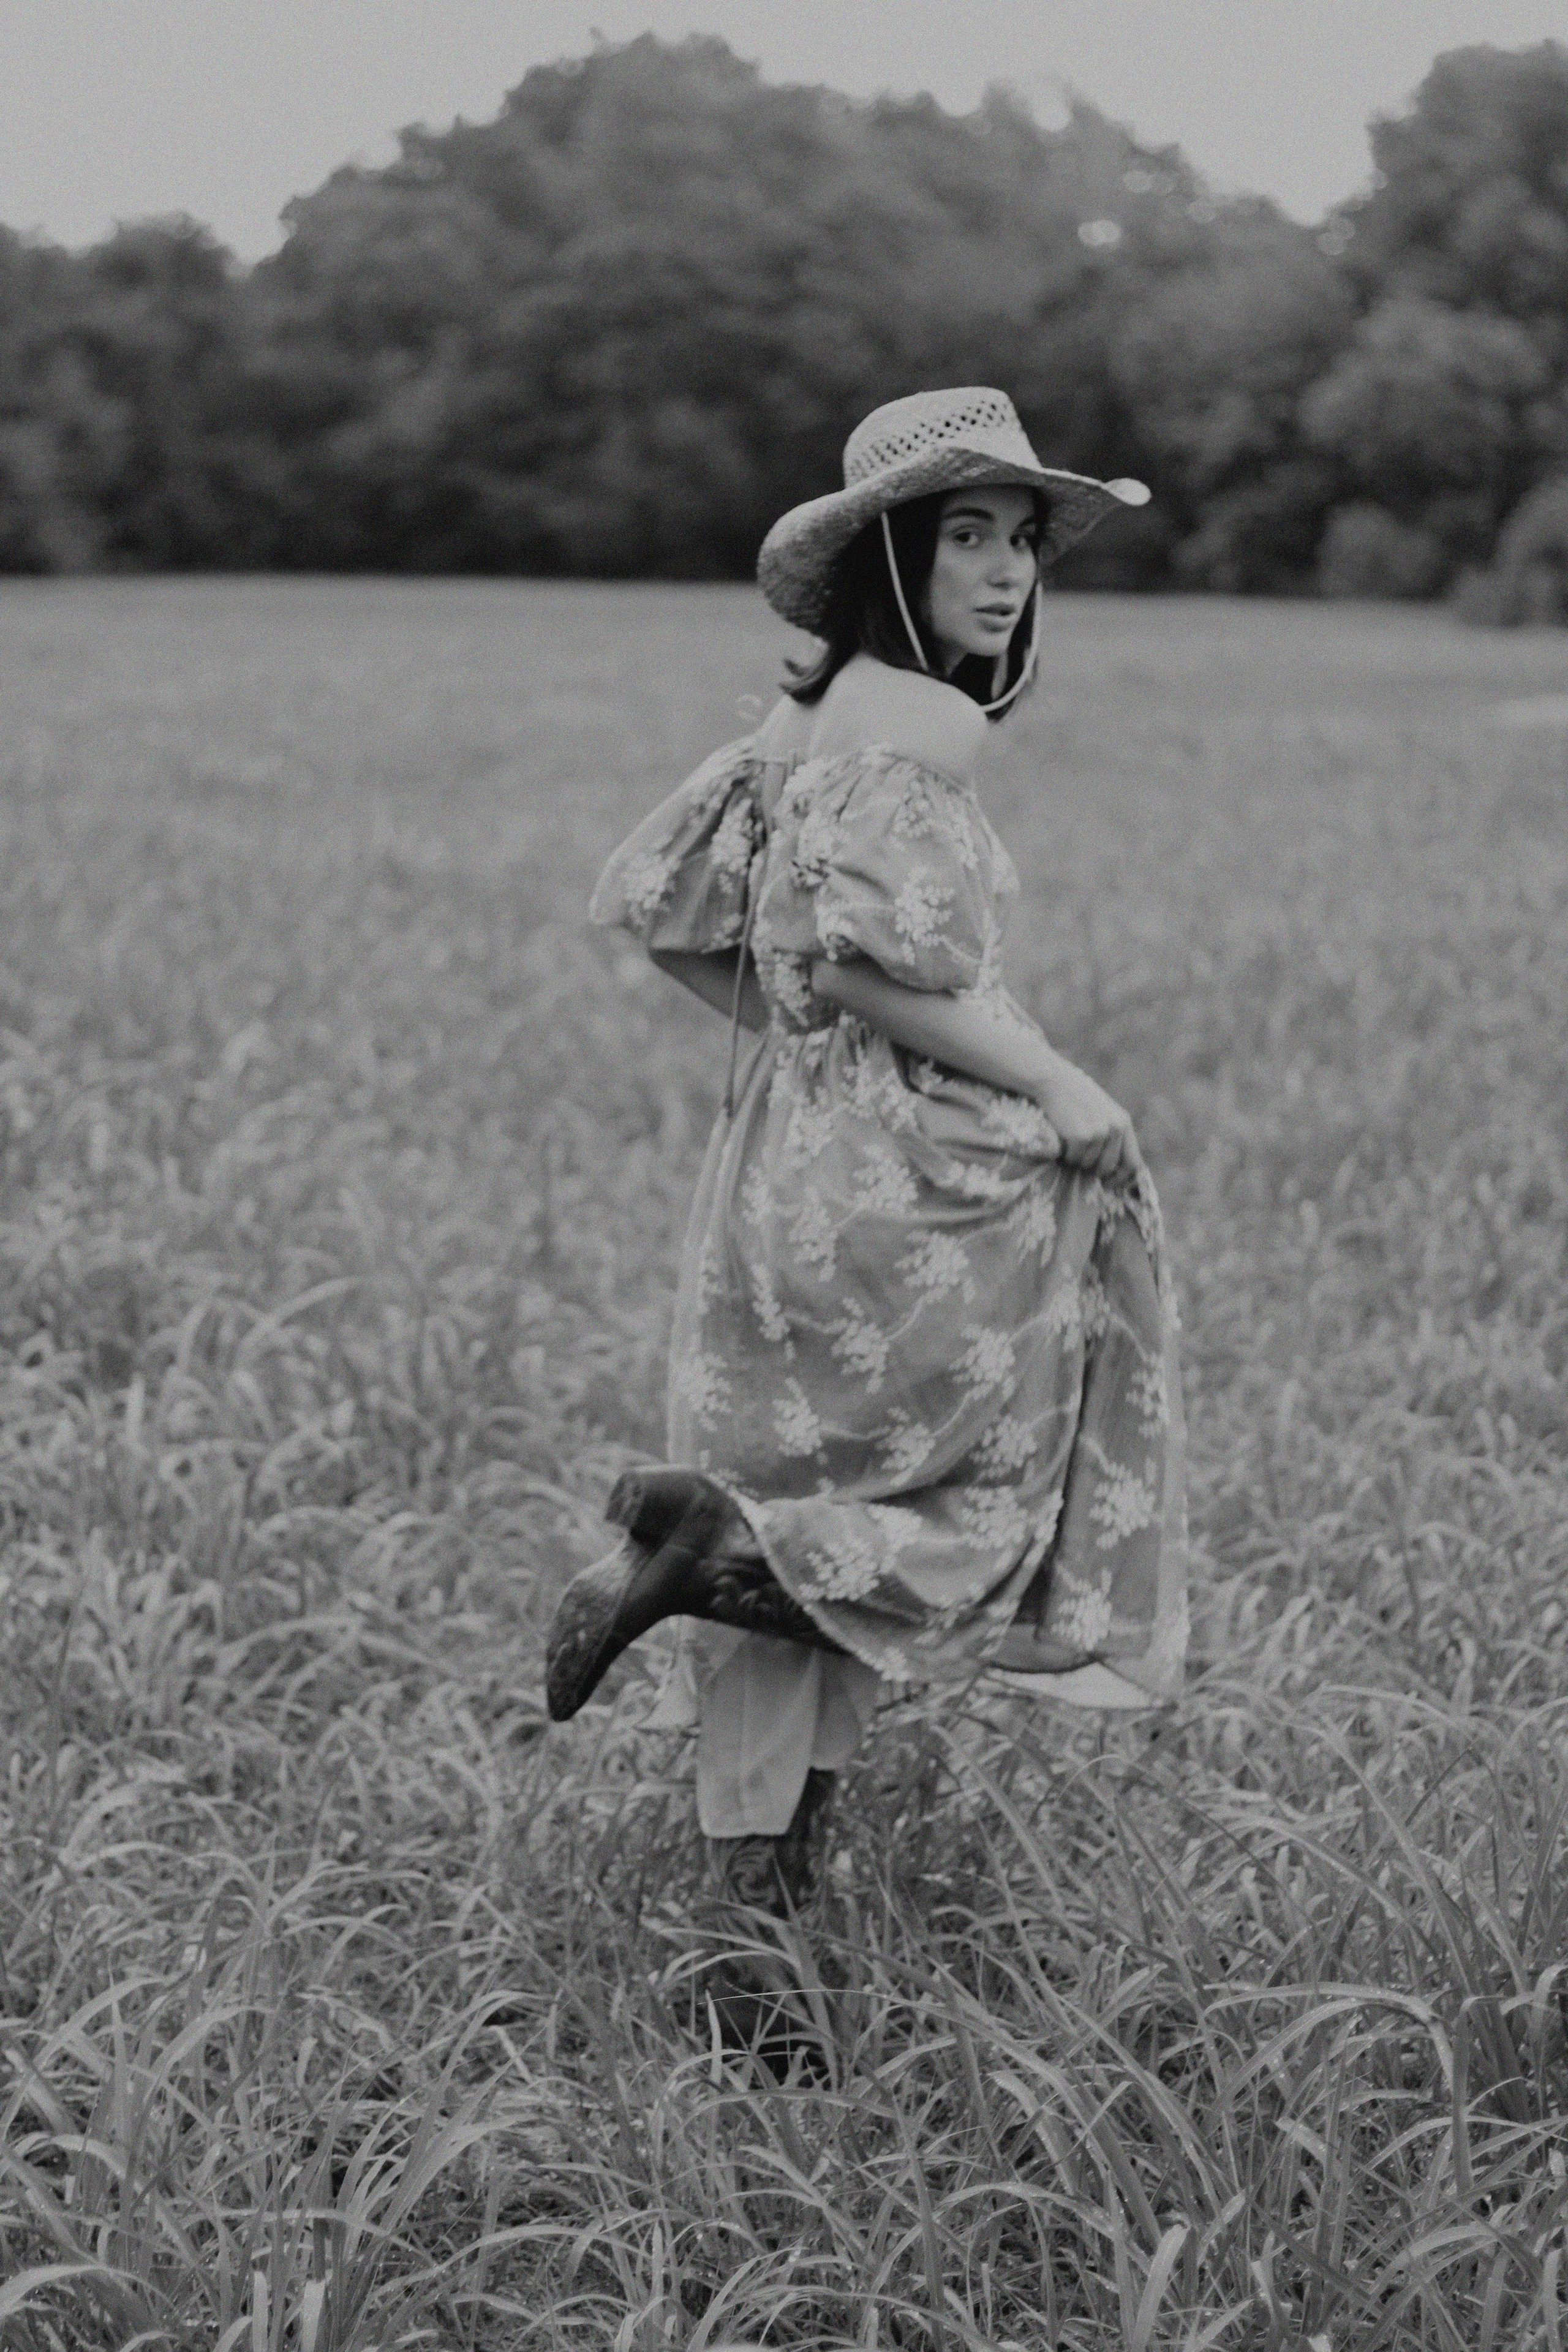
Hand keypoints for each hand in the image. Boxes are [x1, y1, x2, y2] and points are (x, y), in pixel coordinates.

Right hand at [1035, 1054, 1142, 1180]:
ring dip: (1077, 1160)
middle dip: (1094, 1171)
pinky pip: (1073, 1159)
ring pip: (1088, 1165)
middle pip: (1109, 1168)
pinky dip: (1065, 1155)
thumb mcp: (1102, 1112)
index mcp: (1124, 1123)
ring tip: (1069, 1142)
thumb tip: (1113, 1169)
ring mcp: (1099, 1132)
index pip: (1133, 1163)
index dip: (1121, 1179)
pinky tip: (1062, 1138)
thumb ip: (1112, 1134)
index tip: (1108, 1184)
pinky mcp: (1081, 1136)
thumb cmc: (1075, 1097)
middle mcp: (1116, 1128)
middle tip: (1081, 1163)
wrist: (1054, 1080)